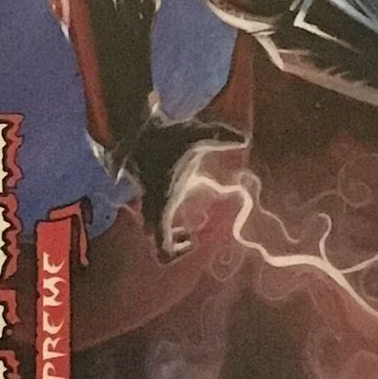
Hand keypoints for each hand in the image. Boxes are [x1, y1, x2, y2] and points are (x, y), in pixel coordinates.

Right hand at [128, 118, 247, 260]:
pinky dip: (165, 217)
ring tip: (186, 222)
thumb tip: (244, 137)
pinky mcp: (146, 192)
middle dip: (174, 243)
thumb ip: (219, 136)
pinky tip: (180, 194)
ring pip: (153, 230)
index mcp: (162, 203)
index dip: (177, 252)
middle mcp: (152, 208)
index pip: (161, 247)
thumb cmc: (163, 135)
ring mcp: (147, 201)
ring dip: (169, 231)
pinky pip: (153, 216)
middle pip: (156, 243)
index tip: (192, 238)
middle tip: (190, 233)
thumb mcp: (194, 135)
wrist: (133, 126)